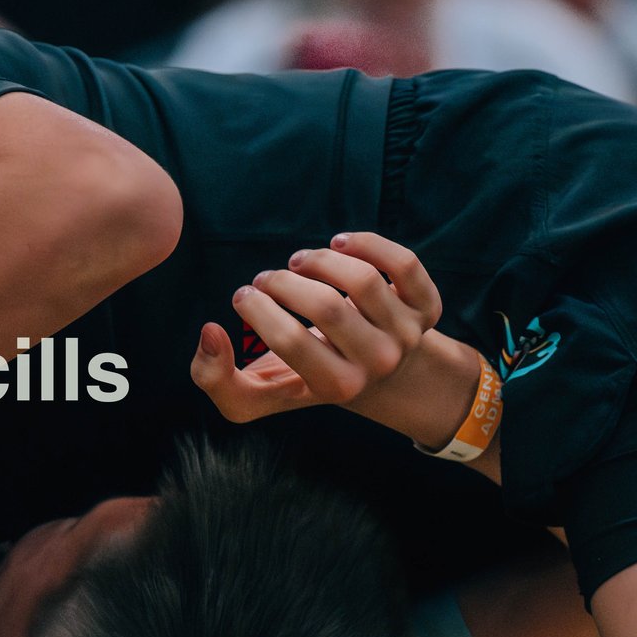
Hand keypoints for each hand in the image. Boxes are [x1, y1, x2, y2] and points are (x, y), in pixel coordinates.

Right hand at [193, 232, 442, 426]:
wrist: (379, 378)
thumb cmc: (304, 376)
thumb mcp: (257, 393)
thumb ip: (215, 379)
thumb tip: (209, 332)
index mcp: (336, 387)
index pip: (291, 341)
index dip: (258, 310)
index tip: (243, 296)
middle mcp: (378, 364)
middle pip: (327, 307)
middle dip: (283, 283)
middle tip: (267, 280)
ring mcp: (407, 335)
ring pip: (363, 280)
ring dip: (319, 259)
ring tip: (299, 262)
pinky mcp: (427, 308)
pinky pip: (403, 263)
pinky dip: (367, 243)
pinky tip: (339, 243)